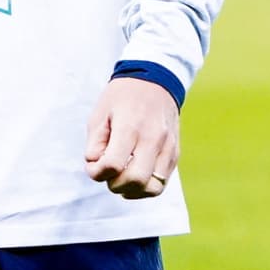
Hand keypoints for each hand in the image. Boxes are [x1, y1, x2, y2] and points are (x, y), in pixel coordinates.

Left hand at [85, 77, 180, 199]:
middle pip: (135, 180)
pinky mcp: (175, 153)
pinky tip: (135, 175)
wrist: (157, 79)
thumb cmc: (123, 97)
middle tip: (108, 173)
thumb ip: (95, 144)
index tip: (93, 164)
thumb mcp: (100, 113)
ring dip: (133, 190)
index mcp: (130, 126)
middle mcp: (153, 138)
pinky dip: (145, 186)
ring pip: (153, 188)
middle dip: (115, 185)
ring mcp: (168, 147)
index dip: (97, 172)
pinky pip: (162, 182)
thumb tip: (96, 167)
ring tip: (122, 177)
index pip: (113, 165)